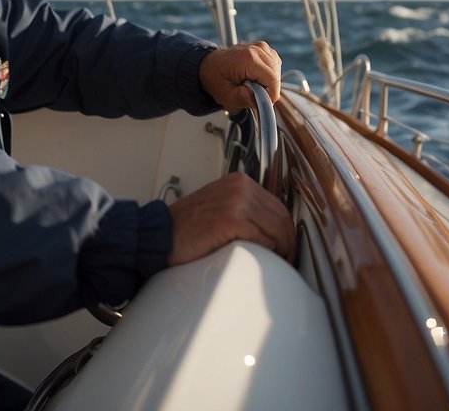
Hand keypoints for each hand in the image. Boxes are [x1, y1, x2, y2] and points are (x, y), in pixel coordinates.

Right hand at [167, 173, 294, 264]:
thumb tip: (271, 229)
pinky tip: (262, 262)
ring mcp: (236, 201)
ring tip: (277, 265)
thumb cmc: (186, 228)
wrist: (160, 234)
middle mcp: (240, 187)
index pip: (277, 206)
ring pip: (277, 229)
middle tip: (285, 261)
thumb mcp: (219, 205)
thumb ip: (243, 209)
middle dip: (288, 242)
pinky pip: (263, 239)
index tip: (285, 247)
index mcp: (239, 182)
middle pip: (281, 217)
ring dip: (281, 251)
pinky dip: (267, 253)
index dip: (286, 230)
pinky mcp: (231, 220)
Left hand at [198, 41, 281, 109]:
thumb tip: (262, 101)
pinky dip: (268, 73)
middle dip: (268, 89)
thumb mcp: (227, 95)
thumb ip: (244, 99)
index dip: (271, 96)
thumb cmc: (216, 79)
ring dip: (268, 81)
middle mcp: (257, 49)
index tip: (262, 103)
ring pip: (277, 70)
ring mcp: (261, 47)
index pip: (272, 80)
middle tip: (252, 94)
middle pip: (275, 75)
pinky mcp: (263, 48)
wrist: (208, 65)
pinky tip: (255, 77)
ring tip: (251, 84)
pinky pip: (274, 64)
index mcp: (248, 59)